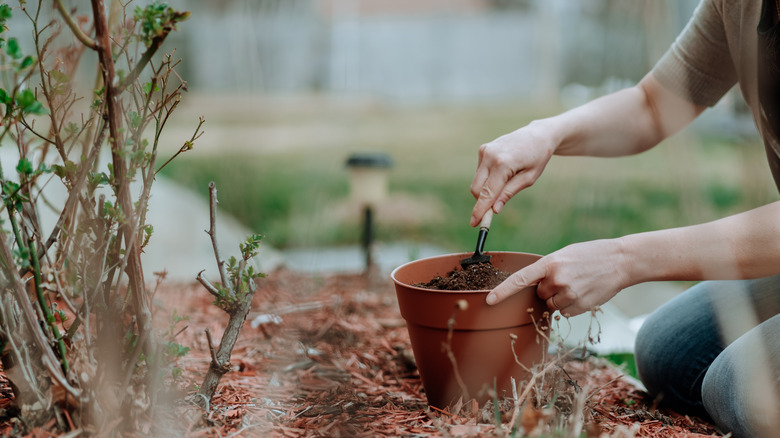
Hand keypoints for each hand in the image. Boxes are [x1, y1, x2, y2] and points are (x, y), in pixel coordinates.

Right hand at [470, 122, 555, 226]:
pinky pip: (480, 172)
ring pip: (478, 181)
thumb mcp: (529, 179)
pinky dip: (488, 179)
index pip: (487, 193)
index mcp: (503, 163)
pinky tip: (504, 172)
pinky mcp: (483, 149)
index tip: (474, 223)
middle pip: (477, 189)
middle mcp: (489, 156)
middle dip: (482, 202)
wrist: (538, 134)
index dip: (480, 210)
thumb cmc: (537, 157)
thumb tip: (494, 210)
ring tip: (508, 182)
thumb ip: (509, 193)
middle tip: (491, 214)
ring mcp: (484, 151)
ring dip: (487, 189)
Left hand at [486, 239, 629, 316]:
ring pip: (551, 305)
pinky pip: (565, 312)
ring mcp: (569, 294)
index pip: (520, 279)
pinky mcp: (580, 306)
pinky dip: (571, 306)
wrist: (620, 260)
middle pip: (539, 294)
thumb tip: (535, 290)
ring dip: (560, 298)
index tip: (489, 300)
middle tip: (566, 277)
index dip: (503, 291)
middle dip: (548, 289)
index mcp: (549, 263)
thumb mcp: (564, 255)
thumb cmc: (590, 255)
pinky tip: (584, 292)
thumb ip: (547, 270)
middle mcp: (556, 280)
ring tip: (577, 284)